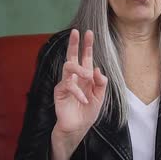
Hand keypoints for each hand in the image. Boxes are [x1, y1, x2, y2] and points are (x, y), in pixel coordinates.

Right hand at [51, 29, 107, 159]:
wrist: (78, 127)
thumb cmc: (88, 111)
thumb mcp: (100, 97)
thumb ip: (100, 83)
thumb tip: (96, 68)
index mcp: (85, 76)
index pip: (86, 57)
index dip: (87, 45)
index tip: (88, 32)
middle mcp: (75, 76)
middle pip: (72, 56)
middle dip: (74, 43)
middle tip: (76, 32)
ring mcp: (66, 83)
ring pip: (68, 66)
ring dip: (79, 68)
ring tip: (87, 76)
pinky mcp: (60, 92)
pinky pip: (67, 85)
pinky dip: (78, 92)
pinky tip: (84, 100)